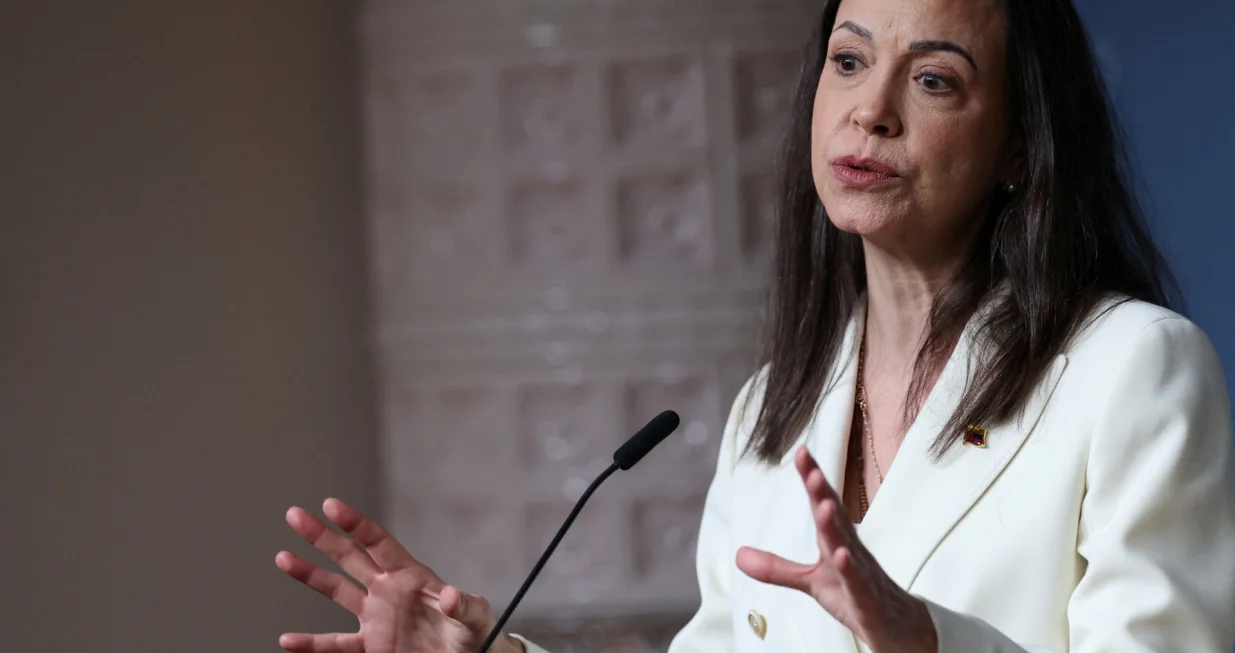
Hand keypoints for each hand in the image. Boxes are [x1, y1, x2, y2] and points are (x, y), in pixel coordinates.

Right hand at [275, 498, 523, 652]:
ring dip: (310, 575)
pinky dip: (311, 644)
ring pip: (336, 591)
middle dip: (323, 536)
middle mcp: (388, 590)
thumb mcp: (475, 617)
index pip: (378, 543)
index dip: (356, 524)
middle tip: (295, 515)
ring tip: (282, 557)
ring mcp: (377, 616)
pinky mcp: (372, 645)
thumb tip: (450, 595)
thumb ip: (463, 606)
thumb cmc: (476, 633)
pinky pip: (337, 644)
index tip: (331, 505)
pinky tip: (288, 639)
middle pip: (349, 557)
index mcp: (412, 576)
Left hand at [735, 446, 937, 652]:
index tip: (801, 451)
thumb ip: (776, 568)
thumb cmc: (854, 594)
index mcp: (836, 540)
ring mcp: (862, 573)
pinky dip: (850, 569)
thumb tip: (737, 555)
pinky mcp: (868, 600)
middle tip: (810, 468)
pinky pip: (859, 583)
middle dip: (823, 492)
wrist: (896, 626)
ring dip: (835, 525)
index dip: (813, 478)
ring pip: (848, 546)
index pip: (823, 504)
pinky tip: (841, 555)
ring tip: (823, 504)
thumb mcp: (810, 582)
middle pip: (836, 517)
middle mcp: (851, 549)